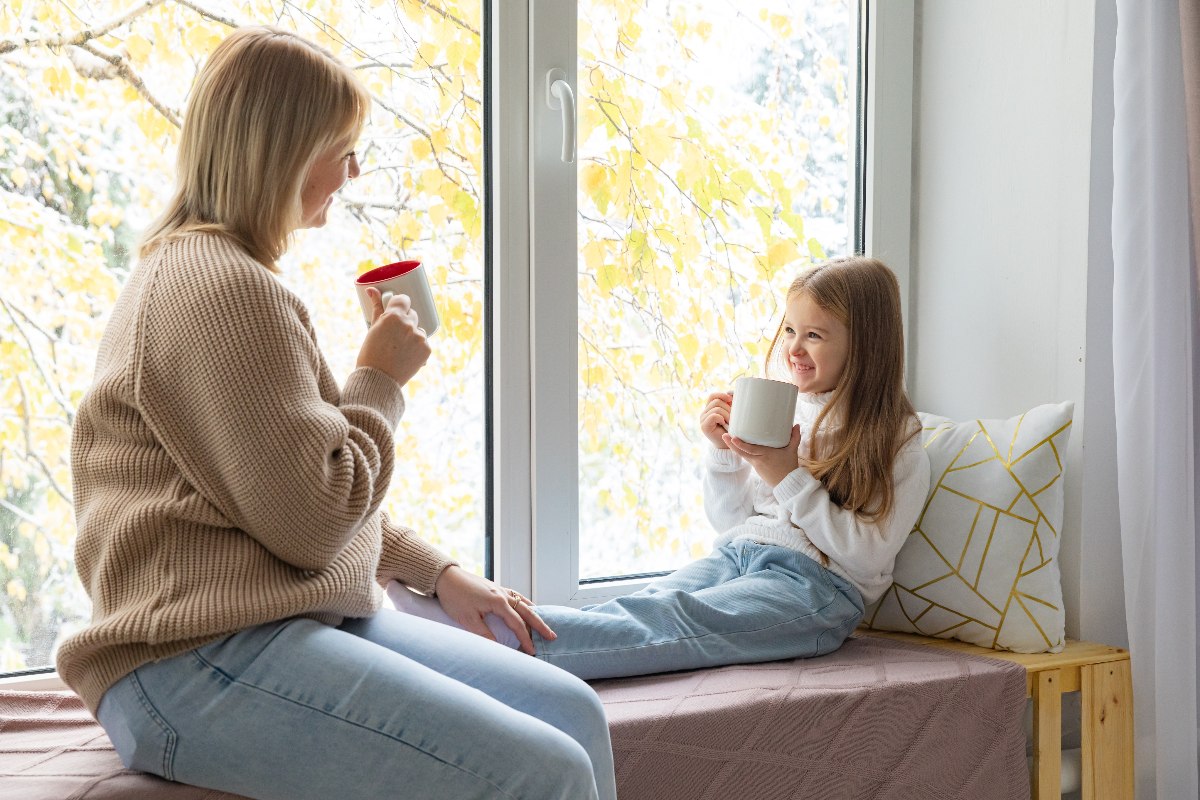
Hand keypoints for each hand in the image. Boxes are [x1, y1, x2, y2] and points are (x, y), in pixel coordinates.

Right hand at [356, 287, 430, 387]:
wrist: (378, 380)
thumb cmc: (371, 353)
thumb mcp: (372, 328)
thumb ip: (376, 307)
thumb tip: (371, 289)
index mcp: (394, 316)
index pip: (403, 300)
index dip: (399, 305)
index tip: (397, 310)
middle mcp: (409, 324)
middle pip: (412, 314)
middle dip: (405, 321)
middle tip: (394, 335)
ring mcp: (419, 337)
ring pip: (418, 329)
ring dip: (412, 335)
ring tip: (399, 348)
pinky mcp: (427, 349)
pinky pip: (424, 343)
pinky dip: (417, 347)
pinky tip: (406, 355)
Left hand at [433, 565, 555, 654]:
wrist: (446, 577)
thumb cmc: (454, 597)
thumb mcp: (468, 619)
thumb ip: (485, 634)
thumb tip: (499, 649)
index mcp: (498, 602)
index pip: (517, 624)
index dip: (526, 639)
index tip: (532, 652)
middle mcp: (503, 594)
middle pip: (527, 612)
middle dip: (540, 625)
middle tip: (552, 637)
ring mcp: (500, 589)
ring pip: (524, 602)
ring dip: (535, 614)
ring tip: (545, 624)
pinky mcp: (495, 587)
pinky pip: (516, 595)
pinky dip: (525, 603)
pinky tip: (527, 606)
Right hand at [700, 391, 733, 448]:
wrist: (728, 444)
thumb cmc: (731, 429)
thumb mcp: (731, 413)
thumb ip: (729, 403)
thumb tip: (731, 392)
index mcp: (709, 408)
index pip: (713, 396)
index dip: (722, 395)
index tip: (731, 400)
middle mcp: (704, 413)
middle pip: (716, 401)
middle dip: (727, 408)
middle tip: (732, 418)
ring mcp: (702, 419)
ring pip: (716, 408)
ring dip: (727, 415)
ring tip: (730, 423)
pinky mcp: (704, 426)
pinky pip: (714, 415)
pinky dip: (721, 418)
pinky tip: (724, 424)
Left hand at [723, 424, 801, 486]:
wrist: (787, 483)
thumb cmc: (789, 467)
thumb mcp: (793, 451)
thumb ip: (794, 437)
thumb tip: (797, 425)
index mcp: (766, 455)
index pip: (751, 450)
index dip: (741, 445)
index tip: (733, 438)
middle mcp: (758, 460)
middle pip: (742, 453)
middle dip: (732, 444)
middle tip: (724, 435)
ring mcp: (756, 465)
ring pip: (743, 455)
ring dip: (734, 447)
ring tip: (727, 438)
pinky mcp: (756, 467)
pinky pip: (747, 458)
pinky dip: (741, 451)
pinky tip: (736, 445)